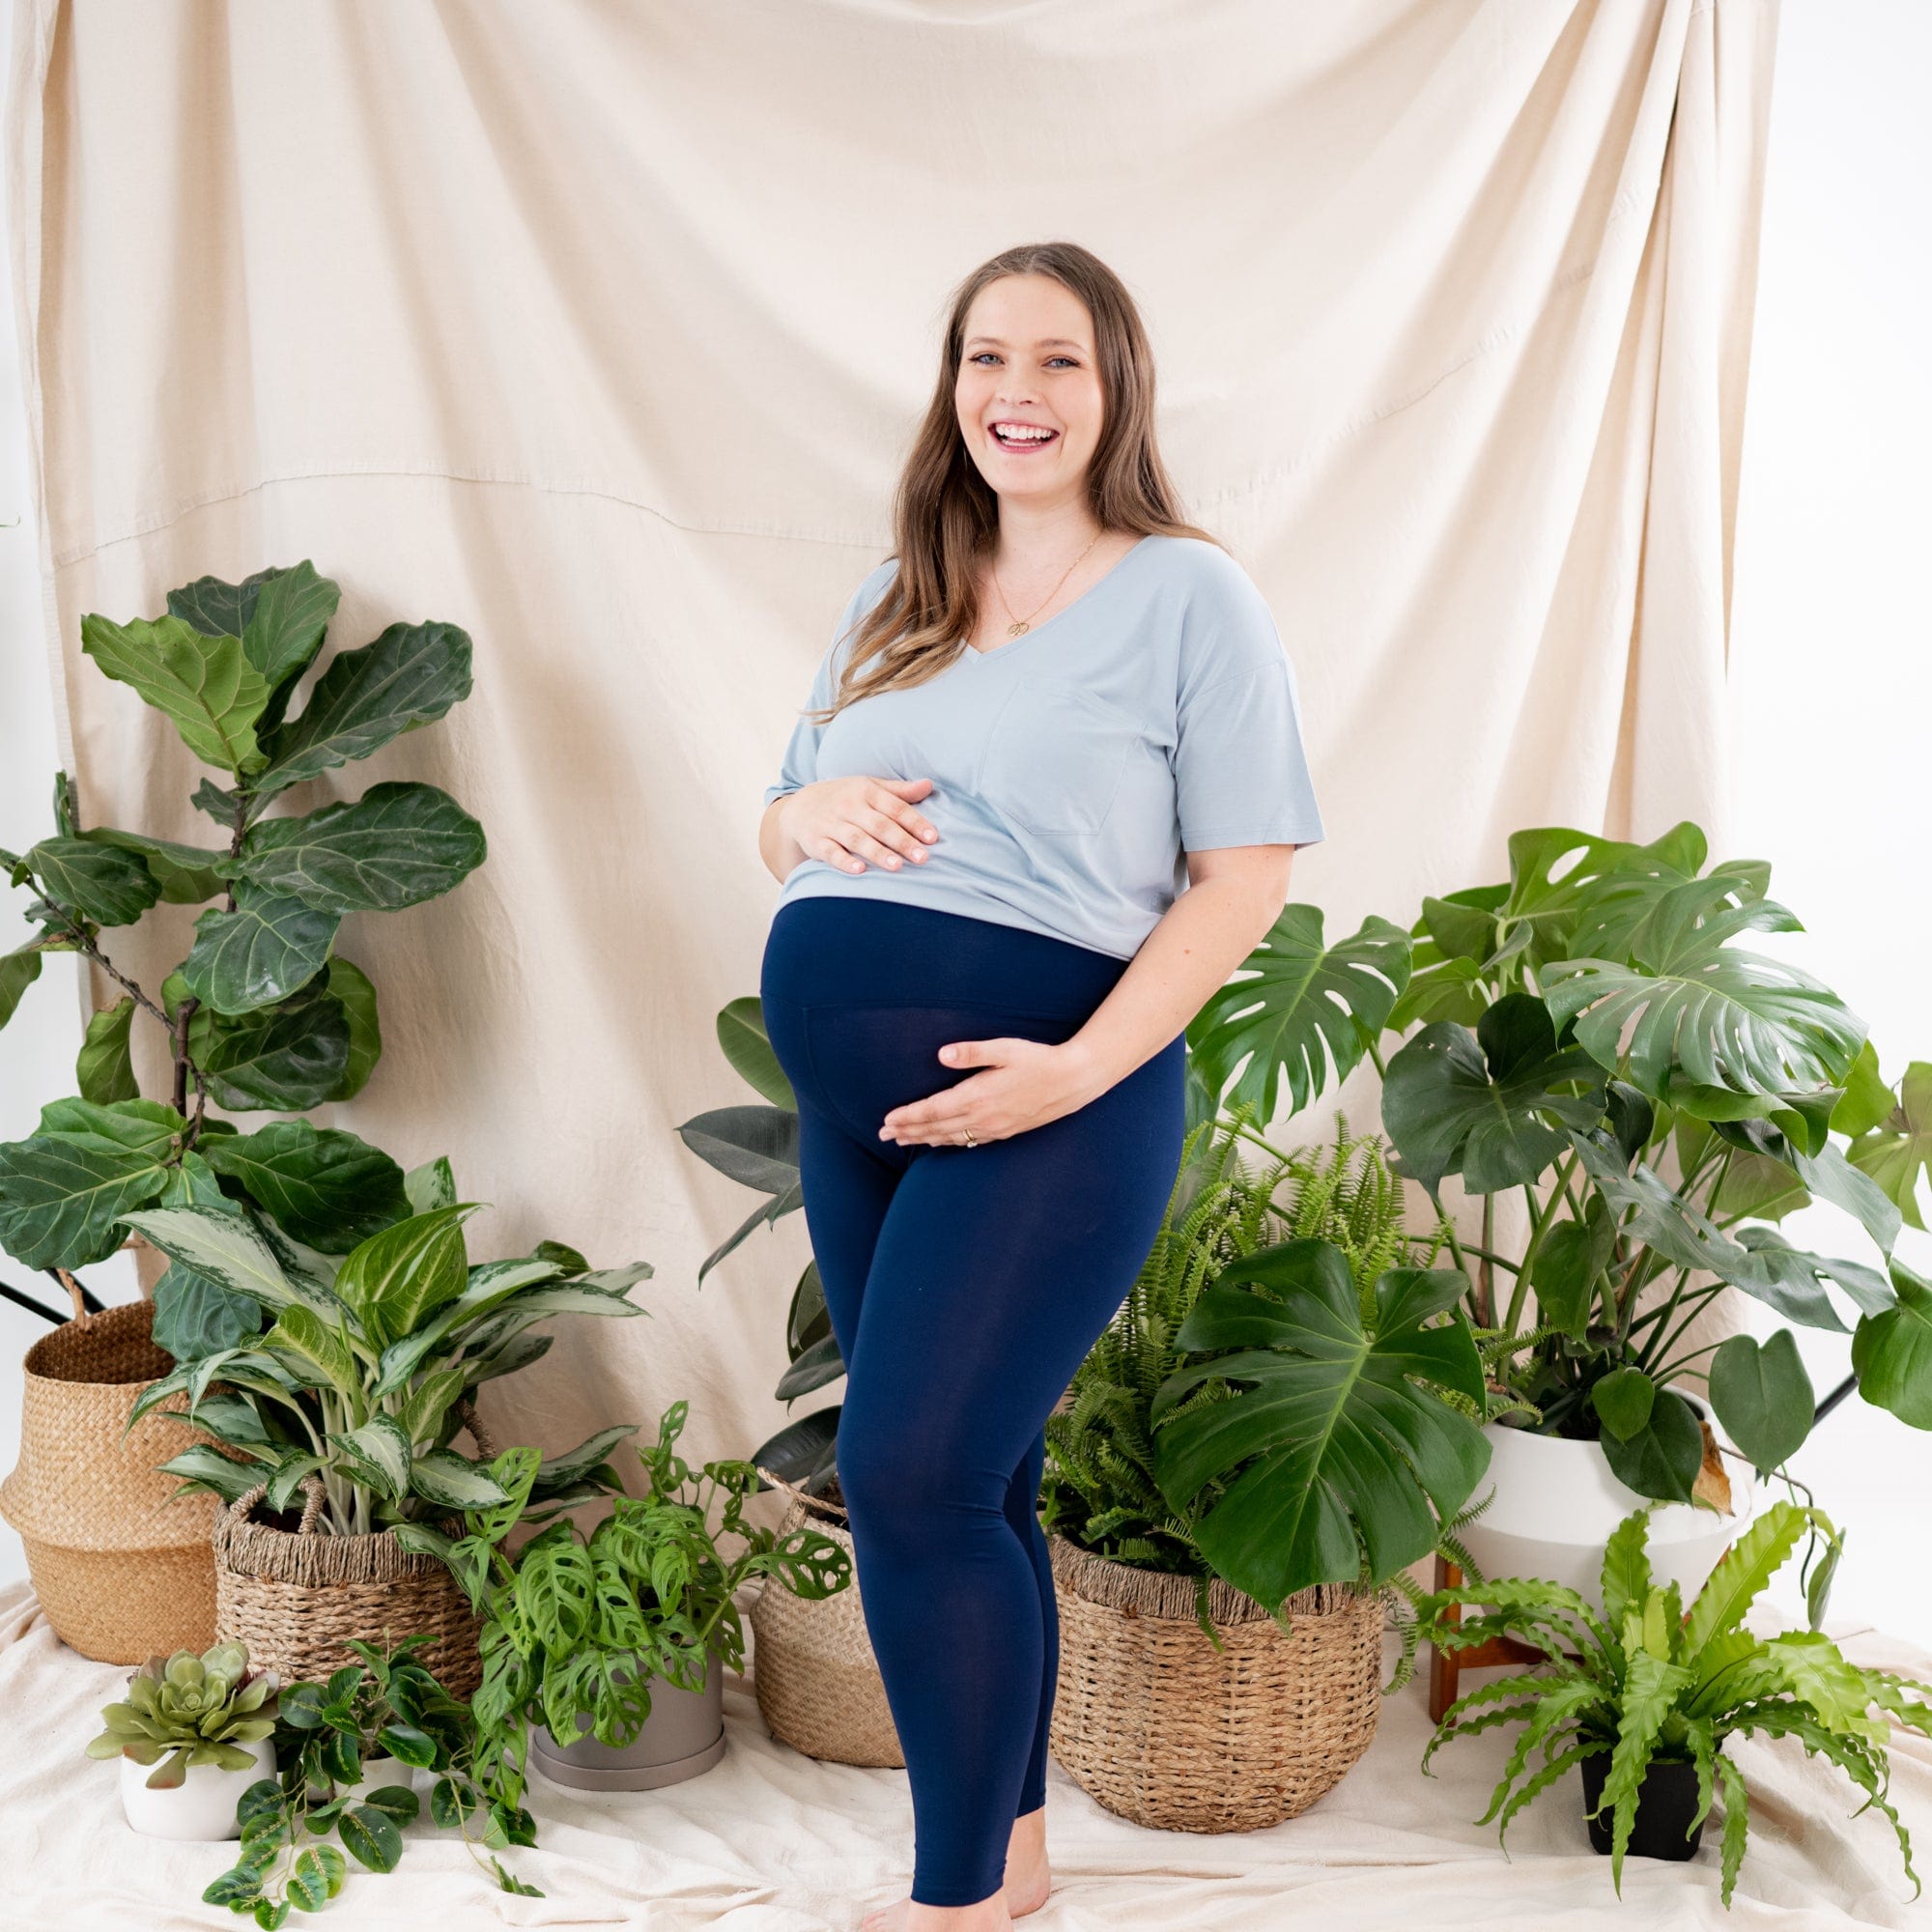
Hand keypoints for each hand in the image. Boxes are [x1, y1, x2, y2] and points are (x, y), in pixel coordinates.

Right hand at [781, 776, 938, 874]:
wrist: (800, 806)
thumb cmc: (845, 798)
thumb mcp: (870, 788)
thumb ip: (899, 791)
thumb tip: (929, 785)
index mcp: (866, 791)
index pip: (895, 807)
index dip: (915, 822)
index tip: (932, 838)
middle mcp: (849, 806)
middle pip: (879, 825)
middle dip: (901, 841)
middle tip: (922, 858)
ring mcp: (831, 824)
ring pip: (857, 839)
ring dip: (877, 852)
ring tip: (897, 866)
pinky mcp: (816, 841)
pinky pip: (830, 852)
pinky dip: (844, 861)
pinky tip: (859, 870)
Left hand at [879, 1036, 1110, 1146]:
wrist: (1073, 1081)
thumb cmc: (1038, 1060)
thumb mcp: (1005, 1049)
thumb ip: (972, 1052)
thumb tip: (942, 1054)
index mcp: (978, 1096)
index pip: (933, 1110)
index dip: (908, 1116)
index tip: (887, 1121)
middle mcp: (983, 1117)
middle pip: (936, 1128)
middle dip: (907, 1132)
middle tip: (883, 1136)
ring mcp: (994, 1128)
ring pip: (951, 1137)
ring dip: (924, 1139)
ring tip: (903, 1140)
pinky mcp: (1005, 1131)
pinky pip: (969, 1141)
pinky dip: (948, 1142)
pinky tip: (940, 1141)